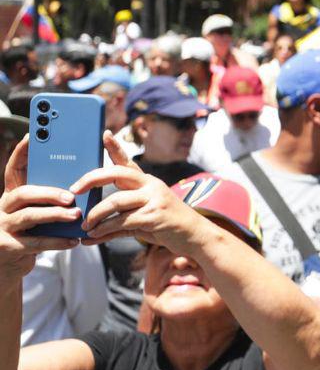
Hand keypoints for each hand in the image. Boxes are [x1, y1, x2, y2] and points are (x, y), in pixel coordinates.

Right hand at [0, 161, 80, 284]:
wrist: (7, 264)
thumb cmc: (29, 232)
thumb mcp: (35, 212)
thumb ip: (47, 199)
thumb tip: (80, 182)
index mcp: (11, 195)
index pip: (13, 169)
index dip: (21, 152)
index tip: (34, 136)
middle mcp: (2, 208)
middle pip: (22, 193)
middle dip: (48, 192)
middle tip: (70, 196)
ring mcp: (2, 227)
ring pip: (28, 216)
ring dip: (55, 215)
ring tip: (76, 215)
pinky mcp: (7, 247)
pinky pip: (35, 243)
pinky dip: (57, 241)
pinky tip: (74, 241)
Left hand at [74, 134, 198, 249]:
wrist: (195, 235)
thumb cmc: (167, 225)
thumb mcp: (144, 215)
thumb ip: (119, 218)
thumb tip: (90, 228)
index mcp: (147, 182)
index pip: (128, 161)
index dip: (115, 147)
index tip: (104, 134)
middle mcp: (151, 185)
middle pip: (117, 173)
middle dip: (92, 179)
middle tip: (75, 189)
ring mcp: (154, 199)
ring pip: (115, 201)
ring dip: (96, 214)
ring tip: (86, 225)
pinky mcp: (154, 216)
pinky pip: (122, 221)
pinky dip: (104, 230)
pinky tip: (94, 235)